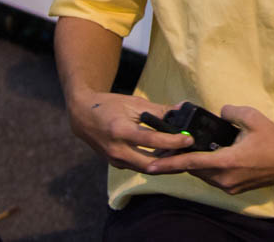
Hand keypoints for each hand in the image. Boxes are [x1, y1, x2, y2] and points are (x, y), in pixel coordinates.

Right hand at [67, 91, 193, 172]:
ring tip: (183, 154)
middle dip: (172, 162)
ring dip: (165, 164)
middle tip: (190, 154)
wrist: (82, 116)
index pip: (151, 140)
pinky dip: (154, 163)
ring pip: (146, 169)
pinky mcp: (116, 164)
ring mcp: (115, 160)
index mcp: (120, 131)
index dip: (172, 141)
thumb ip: (159, 110)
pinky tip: (168, 156)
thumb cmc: (109, 105)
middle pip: (150, 164)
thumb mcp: (134, 104)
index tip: (189, 139)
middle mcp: (116, 150)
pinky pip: (139, 167)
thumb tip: (183, 109)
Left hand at [144, 105, 273, 194]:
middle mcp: (225, 178)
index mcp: (227, 162)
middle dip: (181, 160)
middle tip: (170, 148)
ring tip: (190, 149)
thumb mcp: (252, 117)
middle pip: (194, 169)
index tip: (151, 165)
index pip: (191, 162)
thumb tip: (220, 112)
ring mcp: (230, 186)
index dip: (169, 163)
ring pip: (204, 175)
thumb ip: (230, 112)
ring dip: (196, 163)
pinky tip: (210, 156)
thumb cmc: (273, 138)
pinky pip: (214, 178)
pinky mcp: (235, 189)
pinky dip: (209, 168)